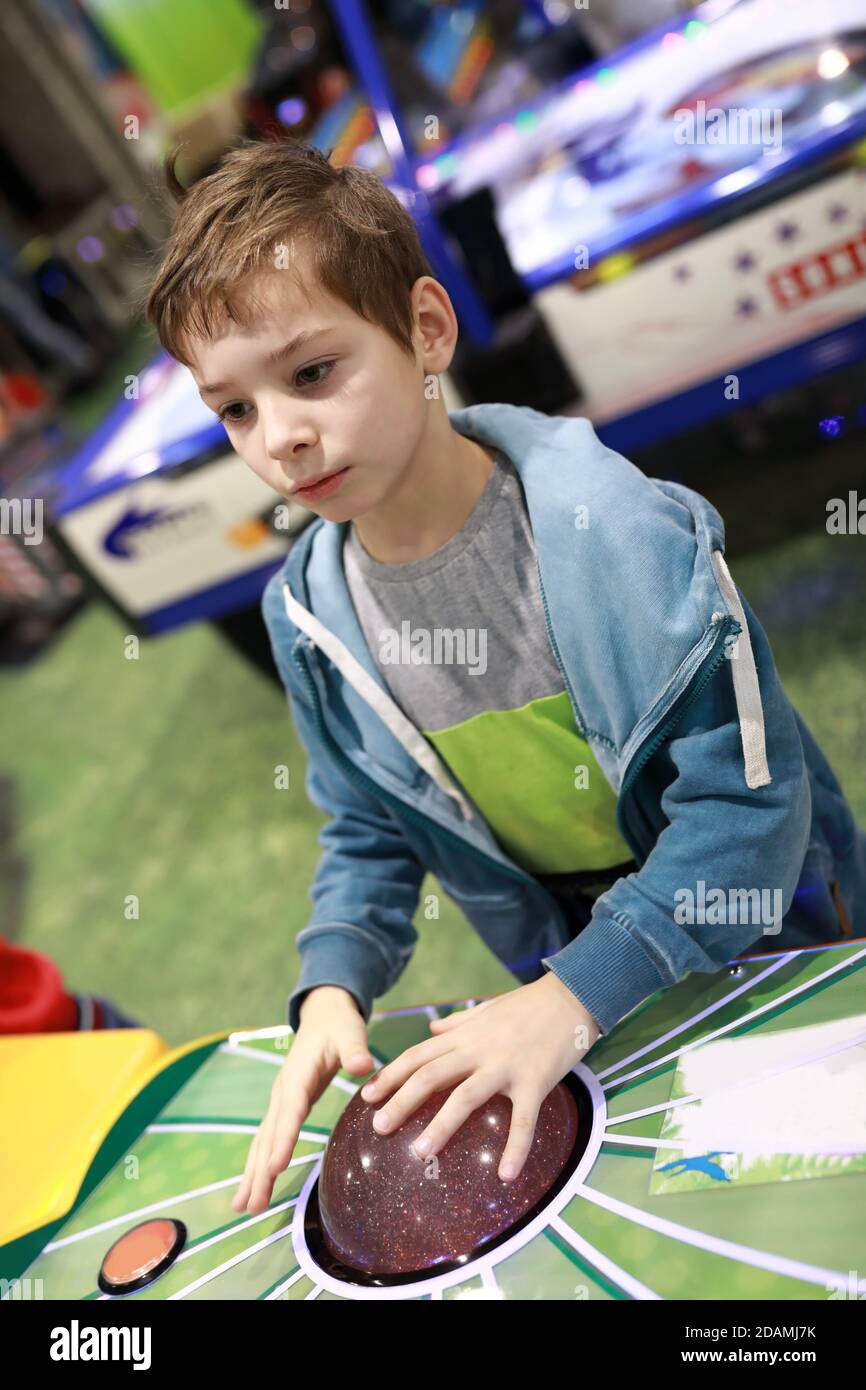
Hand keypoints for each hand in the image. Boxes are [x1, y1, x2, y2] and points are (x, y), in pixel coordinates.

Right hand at [232, 986, 374, 1214]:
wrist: (323, 1015)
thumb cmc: (339, 1025)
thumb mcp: (350, 1031)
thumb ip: (354, 1048)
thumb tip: (362, 1066)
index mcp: (297, 1076)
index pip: (290, 1111)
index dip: (283, 1139)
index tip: (276, 1167)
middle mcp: (282, 1092)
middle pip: (268, 1135)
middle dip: (260, 1171)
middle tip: (252, 1205)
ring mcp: (279, 1101)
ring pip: (262, 1142)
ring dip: (253, 1174)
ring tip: (242, 1207)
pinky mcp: (283, 1109)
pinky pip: (267, 1141)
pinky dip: (259, 1166)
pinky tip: (254, 1188)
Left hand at [359, 974, 598, 1183]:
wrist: (571, 997)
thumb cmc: (529, 1006)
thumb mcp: (487, 1009)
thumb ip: (458, 1021)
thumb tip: (433, 1028)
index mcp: (465, 1036)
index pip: (419, 1055)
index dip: (391, 1075)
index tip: (367, 1096)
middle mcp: (478, 1050)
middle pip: (430, 1076)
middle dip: (401, 1101)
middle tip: (378, 1127)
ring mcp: (505, 1066)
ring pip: (465, 1097)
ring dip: (441, 1126)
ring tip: (420, 1153)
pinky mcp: (534, 1081)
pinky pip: (523, 1120)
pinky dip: (514, 1148)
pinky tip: (505, 1175)